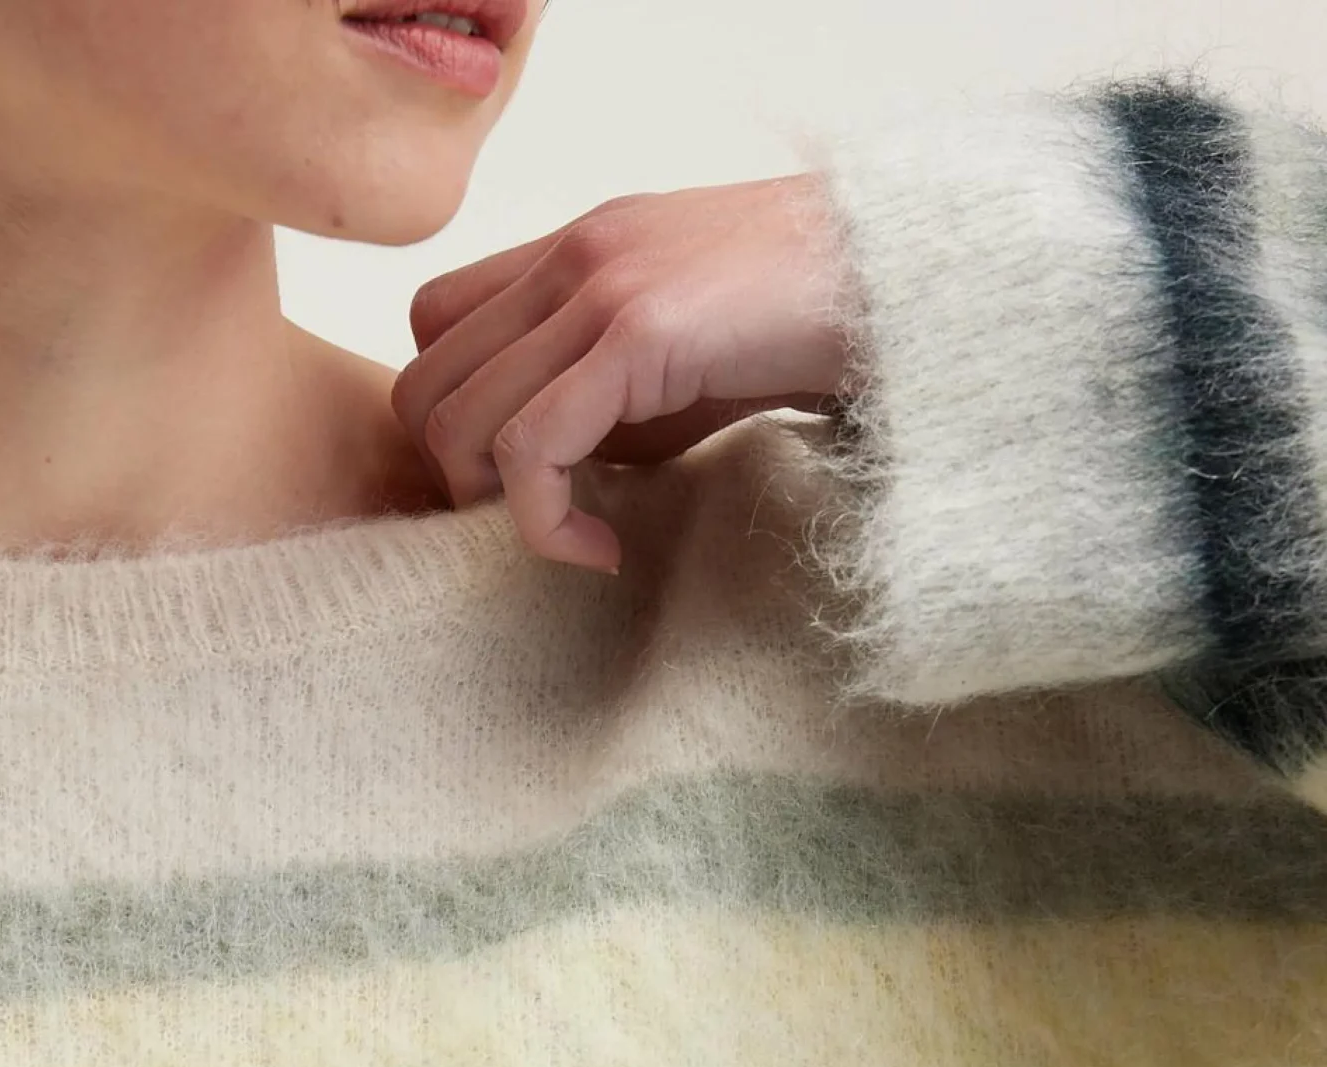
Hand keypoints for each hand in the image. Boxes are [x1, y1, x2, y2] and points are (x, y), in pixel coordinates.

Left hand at [390, 174, 853, 574]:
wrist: (910, 282)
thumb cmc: (808, 333)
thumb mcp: (679, 368)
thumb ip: (600, 404)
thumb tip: (540, 482)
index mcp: (574, 248)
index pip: (432, 327)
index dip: (451, 418)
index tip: (512, 487)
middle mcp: (571, 253)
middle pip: (421, 383)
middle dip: (455, 478)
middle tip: (537, 524)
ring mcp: (598, 285)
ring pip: (456, 419)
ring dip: (494, 507)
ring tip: (575, 540)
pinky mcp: (636, 332)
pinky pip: (528, 449)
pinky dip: (546, 523)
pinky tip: (602, 553)